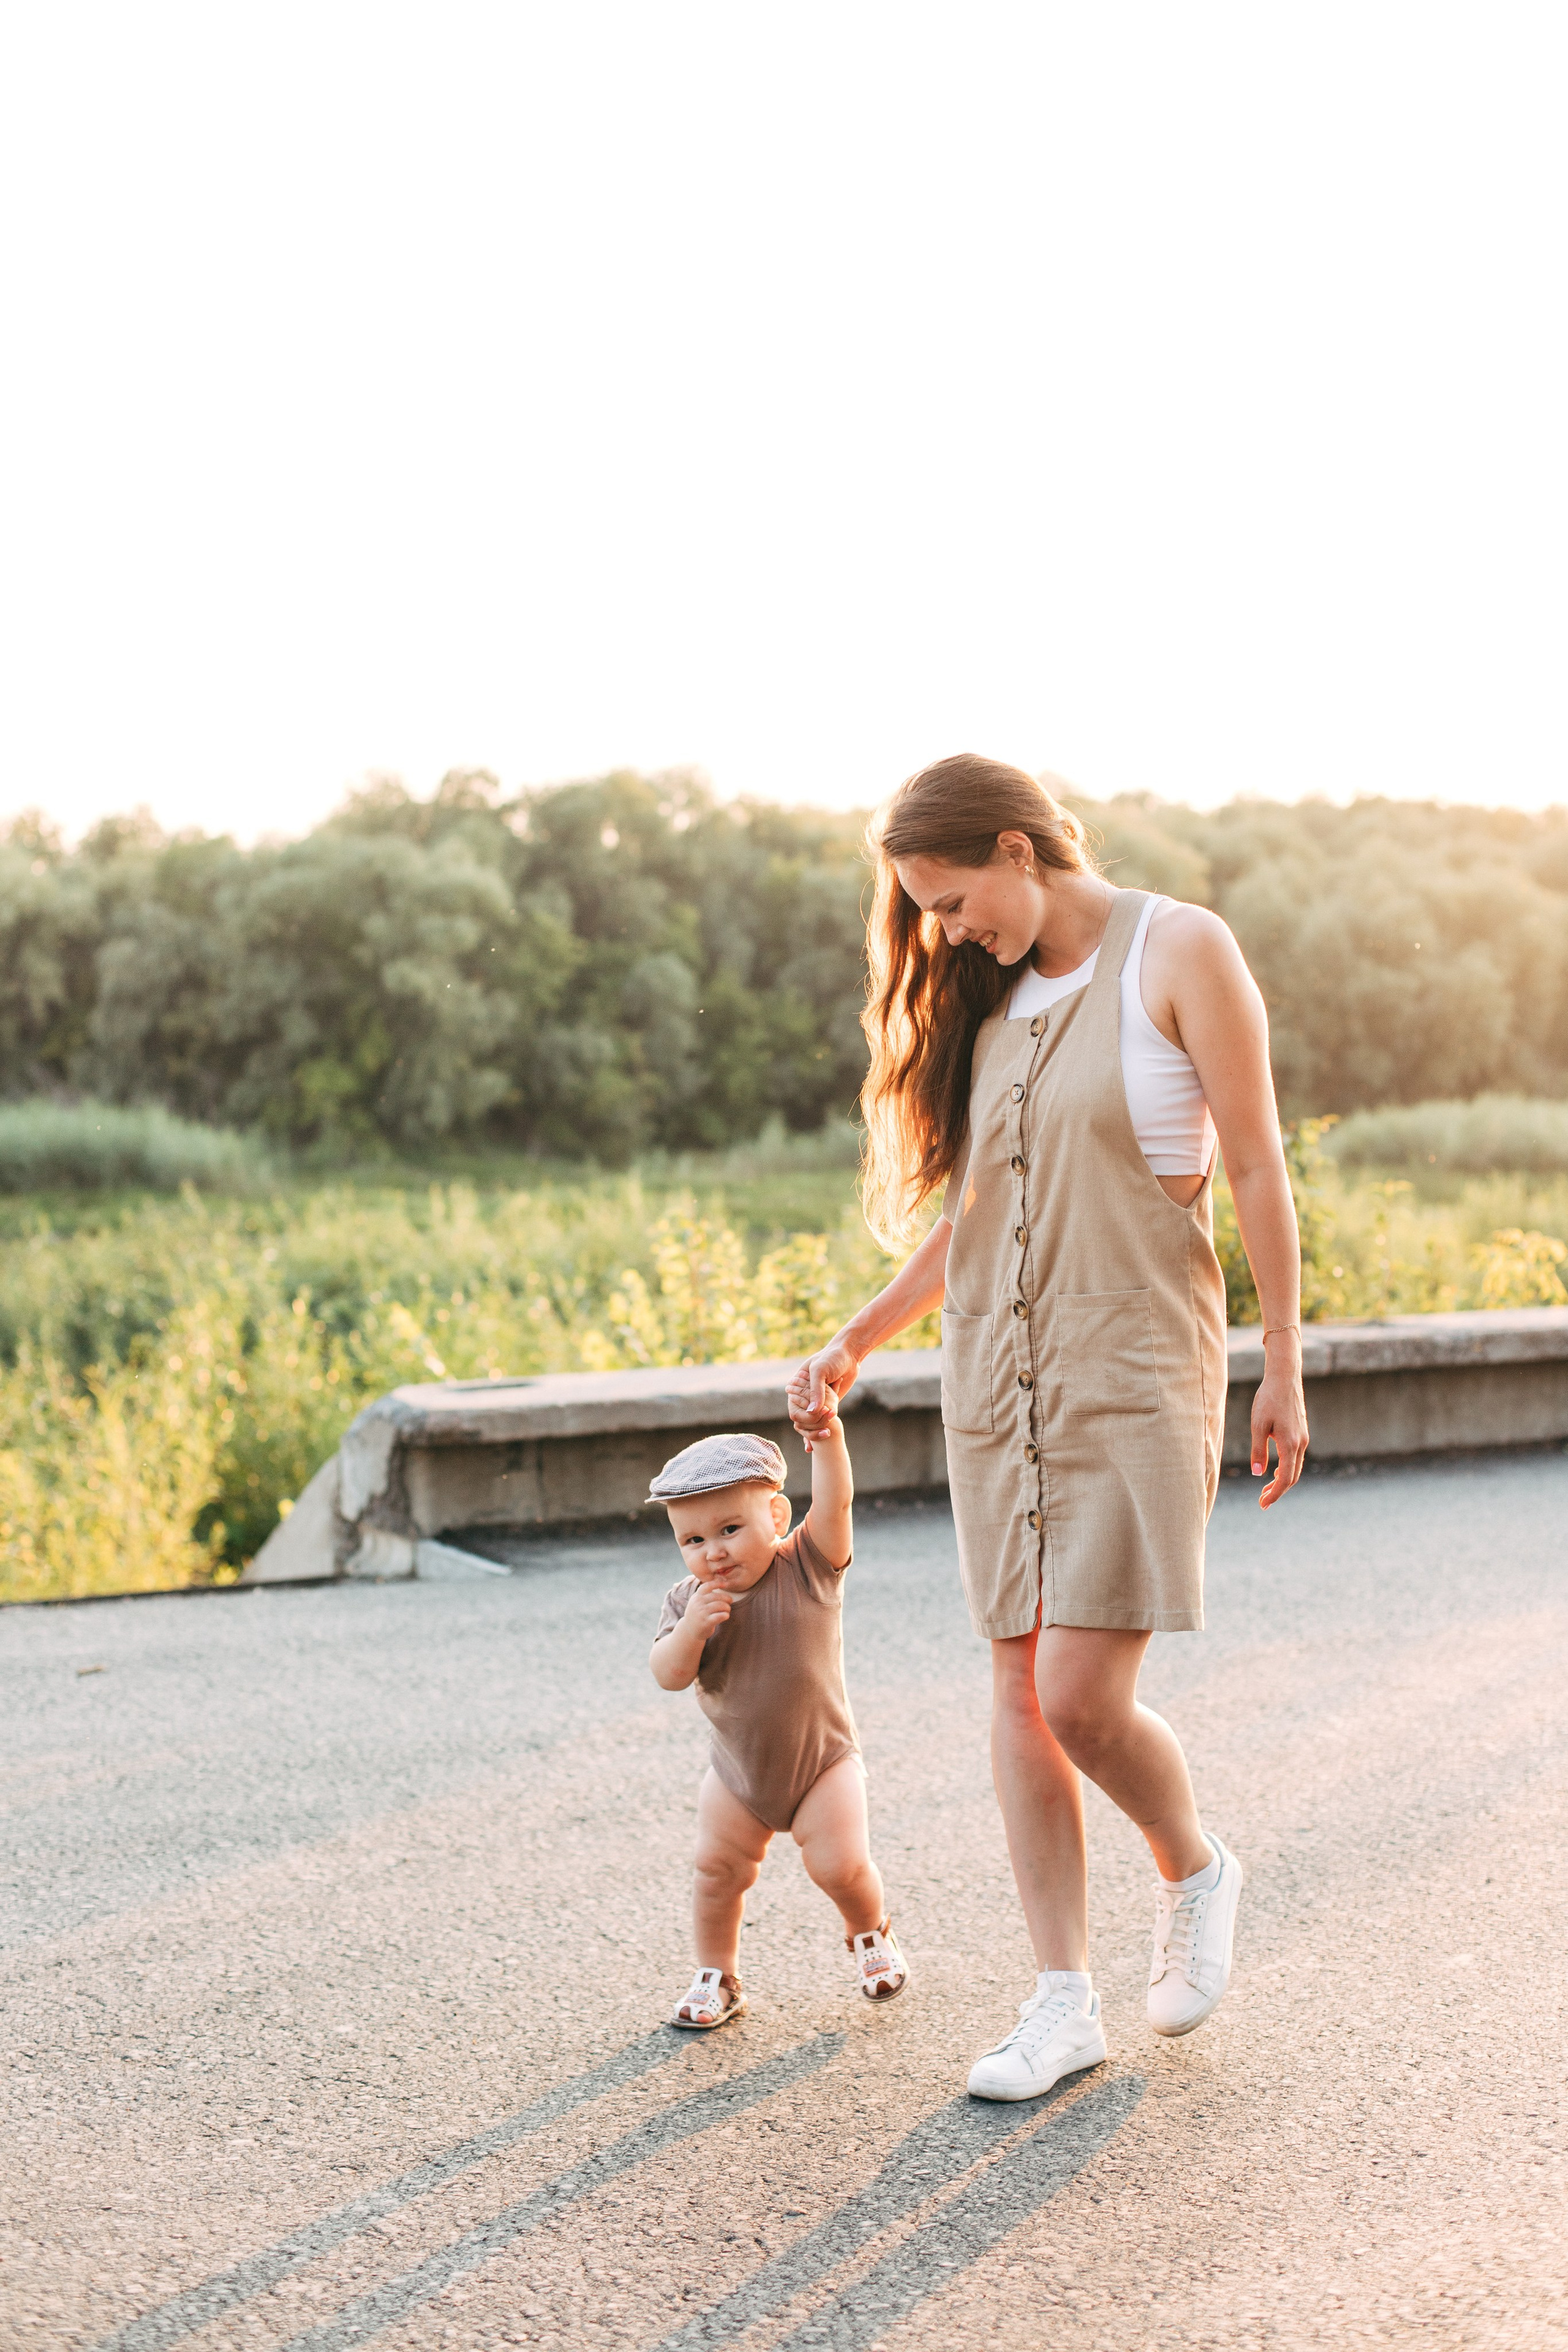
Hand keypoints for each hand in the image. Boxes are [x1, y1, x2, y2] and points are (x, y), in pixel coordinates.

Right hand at [687, 1581, 732, 1636]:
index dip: (717, 1583)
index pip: (707, 1586)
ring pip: (720, 1605)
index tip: (726, 1584)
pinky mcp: (706, 1622)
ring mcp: (701, 1613)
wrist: (689, 1631)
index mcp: (696, 1596)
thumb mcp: (696, 1602)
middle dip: (726, 1598)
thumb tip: (722, 1582)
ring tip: (727, 1610)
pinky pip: (720, 1616)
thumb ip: (705, 1594)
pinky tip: (726, 1616)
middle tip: (730, 1602)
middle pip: (717, 1596)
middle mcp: (698, 1603)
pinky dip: (726, 1615)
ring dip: (727, 1607)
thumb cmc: (697, 1614)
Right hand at [787, 1338, 860, 1443]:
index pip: (794, 1405)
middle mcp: (805, 1394)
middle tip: (826, 1426)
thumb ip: (815, 1391)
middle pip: (802, 1415)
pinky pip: (821, 1419)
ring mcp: (817, 1399)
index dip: (804, 1414)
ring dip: (816, 1429)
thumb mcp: (821, 1371)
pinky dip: (819, 1430)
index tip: (818, 1414)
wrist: (850, 1355)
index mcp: (798, 1384)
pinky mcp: (827, 1404)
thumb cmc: (833, 1358)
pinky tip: (820, 1441)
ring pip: (811, 1420)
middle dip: (812, 1424)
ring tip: (825, 1436)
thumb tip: (811, 1412)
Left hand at [1251, 1338, 1307, 1508]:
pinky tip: (1275, 1469)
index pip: (1285, 1479)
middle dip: (1278, 1491)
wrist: (1284, 1377)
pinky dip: (1287, 1468)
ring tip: (1266, 1488)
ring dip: (1282, 1480)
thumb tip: (1258, 1474)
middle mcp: (1301, 1444)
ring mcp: (1304, 1438)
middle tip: (1262, 1501)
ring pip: (1295, 1467)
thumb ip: (1258, 1450)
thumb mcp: (1258, 1425)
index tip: (1263, 1504)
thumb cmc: (1268, 1399)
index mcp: (1290, 1444)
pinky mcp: (1302, 1432)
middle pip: (1292, 1477)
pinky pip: (1296, 1457)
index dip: (1274, 1494)